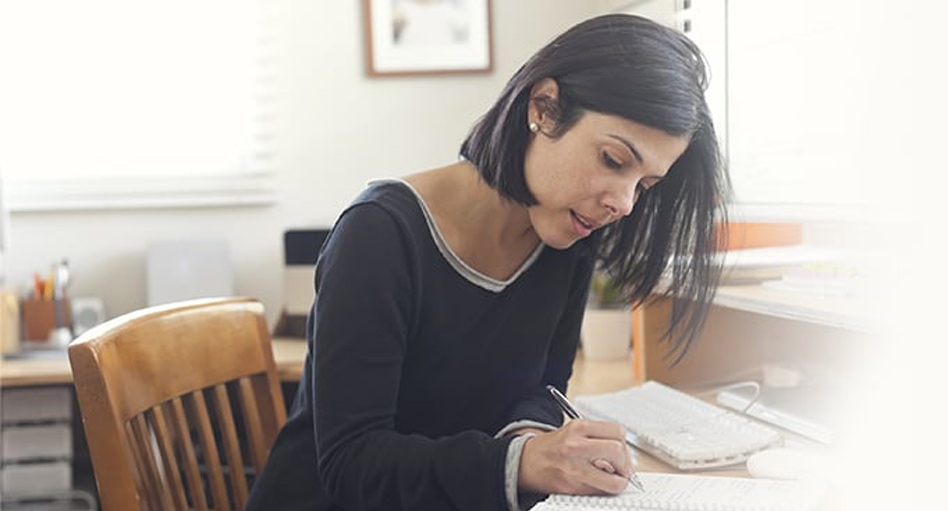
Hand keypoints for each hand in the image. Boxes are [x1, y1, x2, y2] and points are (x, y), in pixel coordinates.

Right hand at [517, 419, 632, 495]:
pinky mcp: (570, 486)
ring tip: (614, 481)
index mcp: (578, 427)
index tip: (624, 455)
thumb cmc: (552, 448)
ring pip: (612, 480)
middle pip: (617, 452)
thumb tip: (624, 455)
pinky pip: (597, 492)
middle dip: (626, 465)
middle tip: (624, 471)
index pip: (617, 432)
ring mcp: (573, 467)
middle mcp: (575, 445)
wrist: (525, 461)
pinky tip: (597, 484)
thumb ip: (597, 438)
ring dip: (618, 483)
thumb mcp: (573, 432)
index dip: (625, 446)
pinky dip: (602, 490)